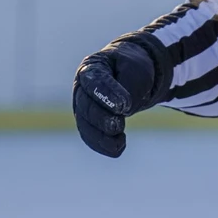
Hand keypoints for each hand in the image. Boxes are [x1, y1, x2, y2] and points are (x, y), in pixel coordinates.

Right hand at [72, 39, 157, 157]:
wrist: (130, 73)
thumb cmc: (131, 67)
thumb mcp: (136, 68)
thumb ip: (130, 86)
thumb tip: (123, 111)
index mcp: (91, 68)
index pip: (94, 82)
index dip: (107, 95)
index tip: (125, 106)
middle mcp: (81, 89)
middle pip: (86, 107)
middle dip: (102, 119)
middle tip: (119, 126)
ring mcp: (82, 107)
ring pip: (85, 126)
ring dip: (101, 138)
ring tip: (120, 143)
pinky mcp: (88, 124)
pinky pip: (90, 138)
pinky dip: (102, 146)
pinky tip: (118, 149)